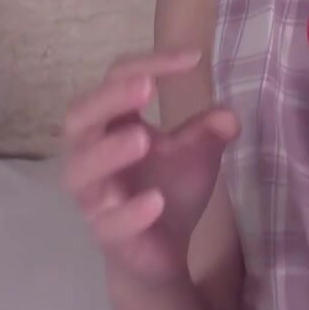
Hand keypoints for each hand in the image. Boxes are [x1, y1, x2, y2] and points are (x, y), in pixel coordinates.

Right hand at [60, 48, 237, 288]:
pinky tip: (156, 201)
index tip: (194, 57)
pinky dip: (129, 212)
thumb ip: (209, 131)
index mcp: (111, 124)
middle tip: (146, 87)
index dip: (150, 64)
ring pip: (81, 171)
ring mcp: (94, 197)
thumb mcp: (196, 155)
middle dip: (109, 99)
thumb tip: (229, 116)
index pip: (118, 81)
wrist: (161, 253)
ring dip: (109, 152)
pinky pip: (108, 223)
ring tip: (144, 139)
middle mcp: (91, 155)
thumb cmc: (168, 190)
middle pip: (79, 118)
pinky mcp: (106, 235)